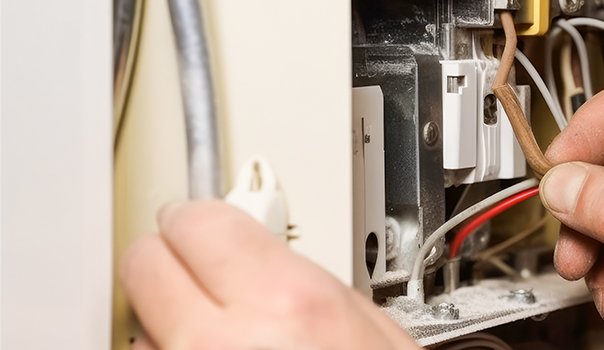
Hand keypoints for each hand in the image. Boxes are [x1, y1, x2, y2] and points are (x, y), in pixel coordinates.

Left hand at [121, 201, 419, 349]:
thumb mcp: (373, 329)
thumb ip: (309, 283)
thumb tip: (261, 256)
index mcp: (290, 304)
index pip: (196, 221)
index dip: (200, 222)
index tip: (202, 227)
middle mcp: (226, 343)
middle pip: (144, 263)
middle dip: (170, 263)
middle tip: (196, 273)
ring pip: (136, 331)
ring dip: (168, 329)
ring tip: (217, 343)